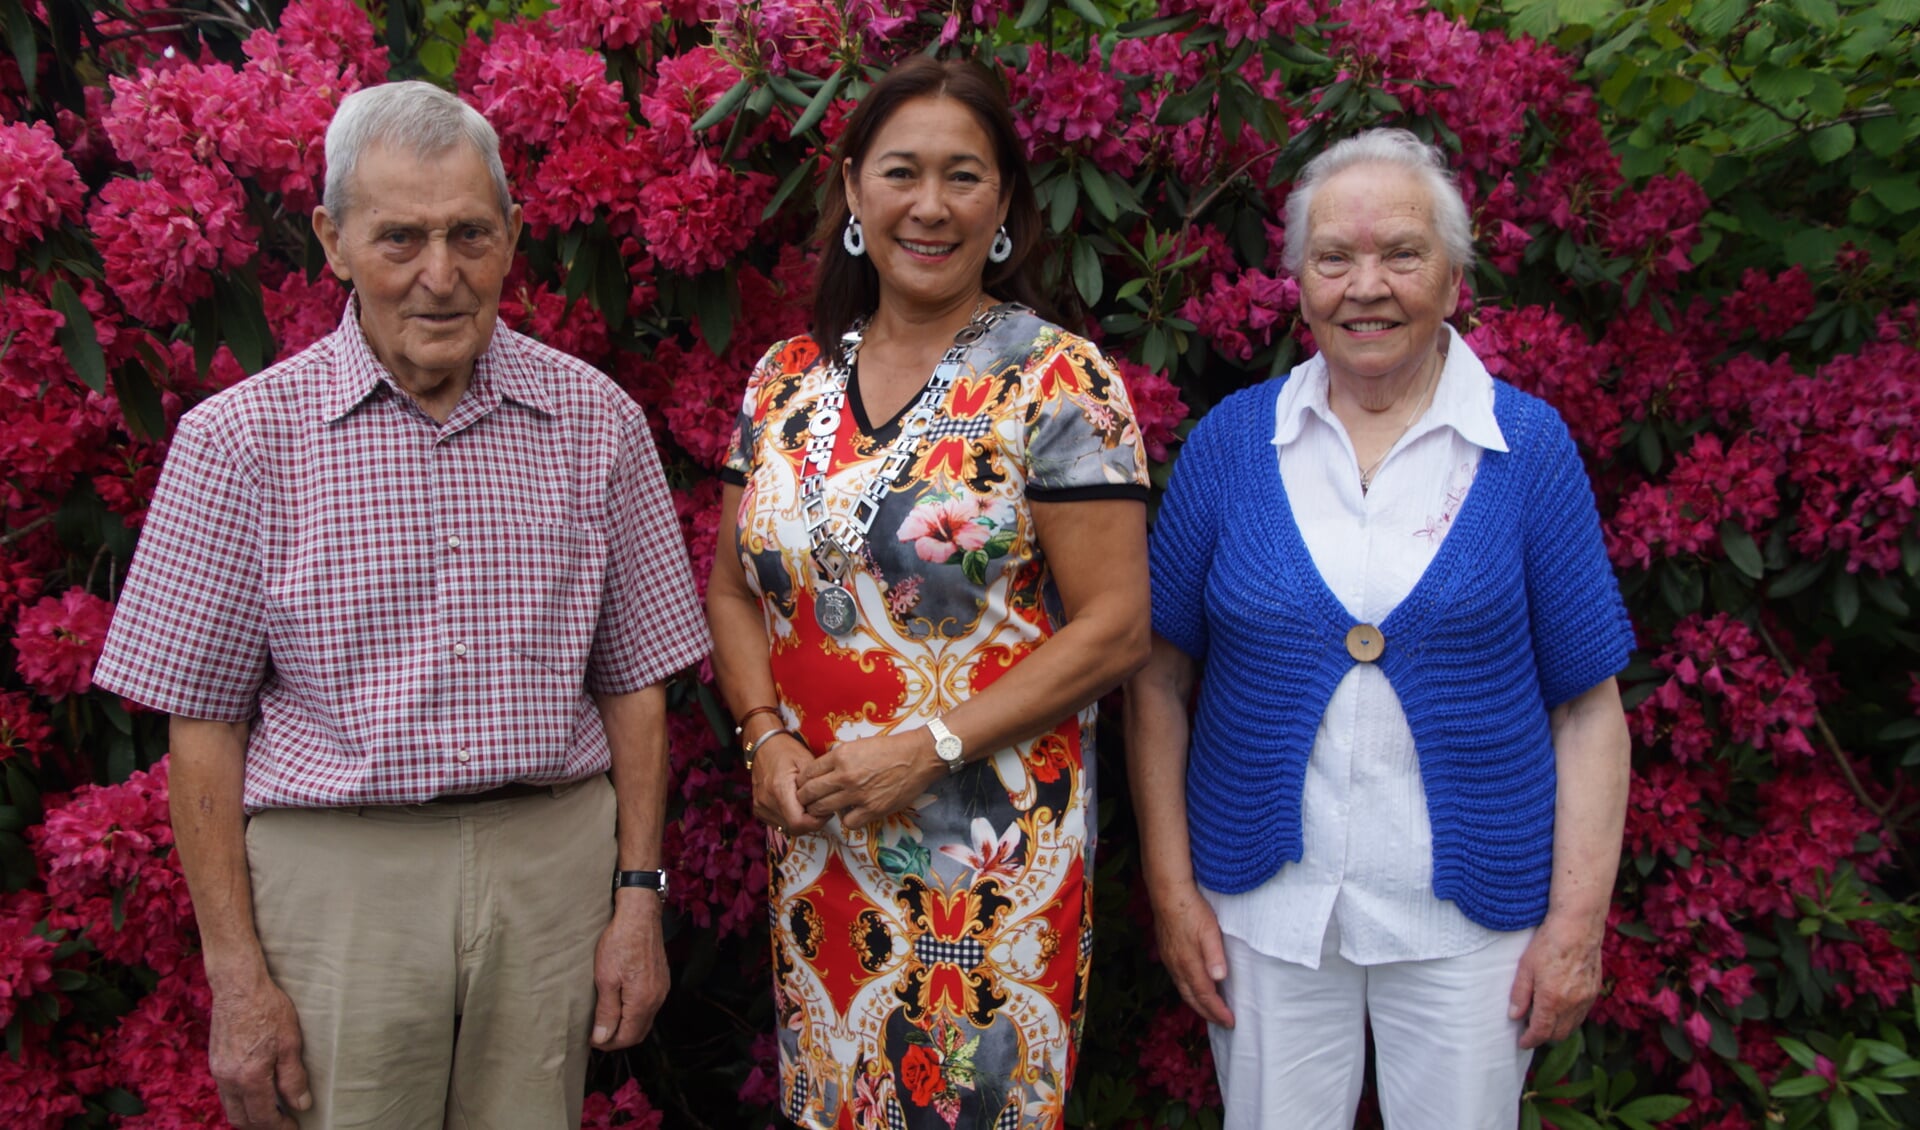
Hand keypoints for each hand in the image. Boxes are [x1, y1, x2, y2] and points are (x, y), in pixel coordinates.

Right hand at [207, 969, 309, 1129]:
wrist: (238, 986)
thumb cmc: (268, 1009)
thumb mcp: (290, 1043)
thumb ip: (293, 1078)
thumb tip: (301, 1105)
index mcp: (249, 1078)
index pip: (263, 1117)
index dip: (280, 1127)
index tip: (294, 1127)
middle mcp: (228, 1079)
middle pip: (241, 1119)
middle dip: (262, 1126)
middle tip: (284, 1123)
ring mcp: (218, 1071)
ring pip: (231, 1107)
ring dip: (250, 1115)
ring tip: (273, 1111)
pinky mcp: (215, 1062)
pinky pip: (226, 1092)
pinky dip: (241, 1100)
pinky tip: (257, 1092)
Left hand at [591, 893, 668, 1049]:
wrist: (640, 915)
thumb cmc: (621, 941)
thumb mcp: (606, 978)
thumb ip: (606, 1011)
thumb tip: (602, 1038)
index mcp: (643, 1001)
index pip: (627, 1038)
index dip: (608, 1043)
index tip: (591, 1040)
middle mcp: (657, 998)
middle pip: (639, 1033)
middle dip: (618, 1039)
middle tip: (597, 1035)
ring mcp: (661, 989)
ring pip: (645, 1020)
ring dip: (627, 1026)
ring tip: (606, 1021)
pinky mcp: (661, 979)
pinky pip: (650, 1006)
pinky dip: (635, 1013)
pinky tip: (621, 1005)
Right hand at [750, 732, 825, 836]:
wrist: (764, 745)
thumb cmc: (786, 750)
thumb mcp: (807, 762)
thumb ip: (817, 785)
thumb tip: (830, 801)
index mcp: (780, 789)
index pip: (799, 822)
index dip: (816, 821)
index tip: (825, 809)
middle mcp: (767, 801)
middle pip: (795, 828)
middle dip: (811, 821)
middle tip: (820, 806)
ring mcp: (761, 807)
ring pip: (787, 828)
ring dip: (801, 821)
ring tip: (808, 804)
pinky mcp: (759, 810)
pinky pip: (779, 823)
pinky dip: (790, 818)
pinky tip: (797, 805)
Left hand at [795, 729, 941, 829]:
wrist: (917, 757)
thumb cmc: (889, 748)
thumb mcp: (857, 745)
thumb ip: (838, 758)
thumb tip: (822, 772)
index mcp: (840, 756)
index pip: (808, 773)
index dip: (802, 782)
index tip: (803, 786)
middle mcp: (845, 776)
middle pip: (810, 793)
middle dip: (804, 799)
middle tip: (806, 801)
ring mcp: (858, 794)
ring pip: (823, 809)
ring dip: (821, 811)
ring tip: (826, 808)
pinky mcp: (872, 809)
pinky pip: (848, 823)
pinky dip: (847, 820)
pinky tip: (852, 813)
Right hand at [1150, 880, 1234, 1027]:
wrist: (1168, 894)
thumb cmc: (1192, 910)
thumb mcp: (1209, 931)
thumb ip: (1214, 955)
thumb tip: (1218, 978)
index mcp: (1189, 964)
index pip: (1205, 996)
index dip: (1218, 1011)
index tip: (1231, 1022)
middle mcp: (1177, 967)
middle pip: (1192, 998)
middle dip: (1208, 1013)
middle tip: (1222, 1022)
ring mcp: (1170, 960)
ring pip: (1183, 990)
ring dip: (1197, 1004)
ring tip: (1210, 1010)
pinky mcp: (1167, 953)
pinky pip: (1178, 980)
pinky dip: (1189, 991)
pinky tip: (1194, 987)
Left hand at [1509, 912, 1603, 1048]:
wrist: (1578, 928)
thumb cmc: (1548, 944)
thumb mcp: (1525, 968)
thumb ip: (1520, 995)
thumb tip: (1514, 1016)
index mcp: (1552, 1001)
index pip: (1541, 1032)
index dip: (1530, 1040)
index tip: (1522, 1042)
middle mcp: (1572, 1005)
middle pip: (1559, 1034)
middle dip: (1544, 1037)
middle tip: (1531, 1030)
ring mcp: (1586, 999)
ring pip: (1572, 1026)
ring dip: (1558, 1029)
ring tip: (1545, 1020)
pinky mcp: (1594, 991)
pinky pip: (1582, 1014)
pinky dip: (1571, 1018)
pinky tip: (1561, 1008)